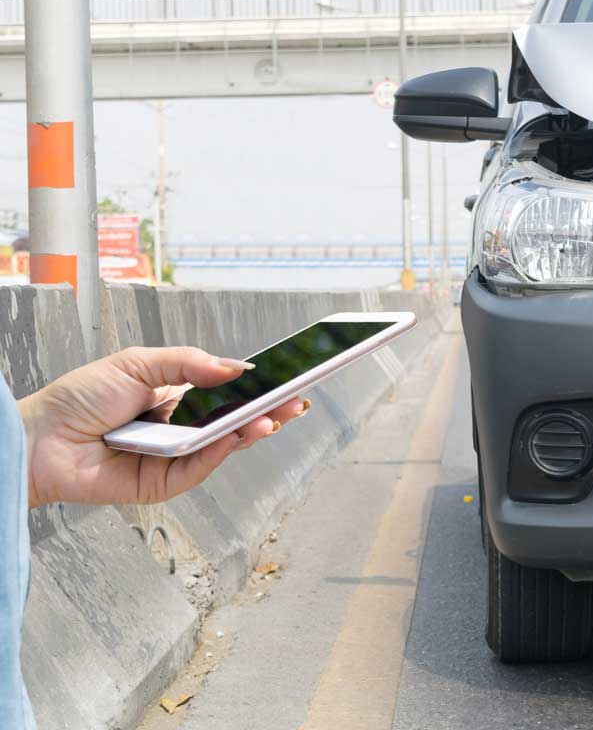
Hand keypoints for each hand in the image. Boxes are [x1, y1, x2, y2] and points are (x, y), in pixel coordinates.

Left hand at [18, 346, 309, 507]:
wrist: (40, 437)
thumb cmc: (79, 398)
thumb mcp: (138, 362)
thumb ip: (189, 363)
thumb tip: (236, 367)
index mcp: (177, 397)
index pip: (228, 394)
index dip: (258, 389)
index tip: (288, 380)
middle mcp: (181, 428)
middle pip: (235, 422)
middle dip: (269, 412)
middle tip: (297, 401)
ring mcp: (175, 457)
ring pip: (223, 447)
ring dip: (251, 432)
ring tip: (272, 418)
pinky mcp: (163, 484)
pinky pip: (199, 469)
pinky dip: (220, 452)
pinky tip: (236, 436)